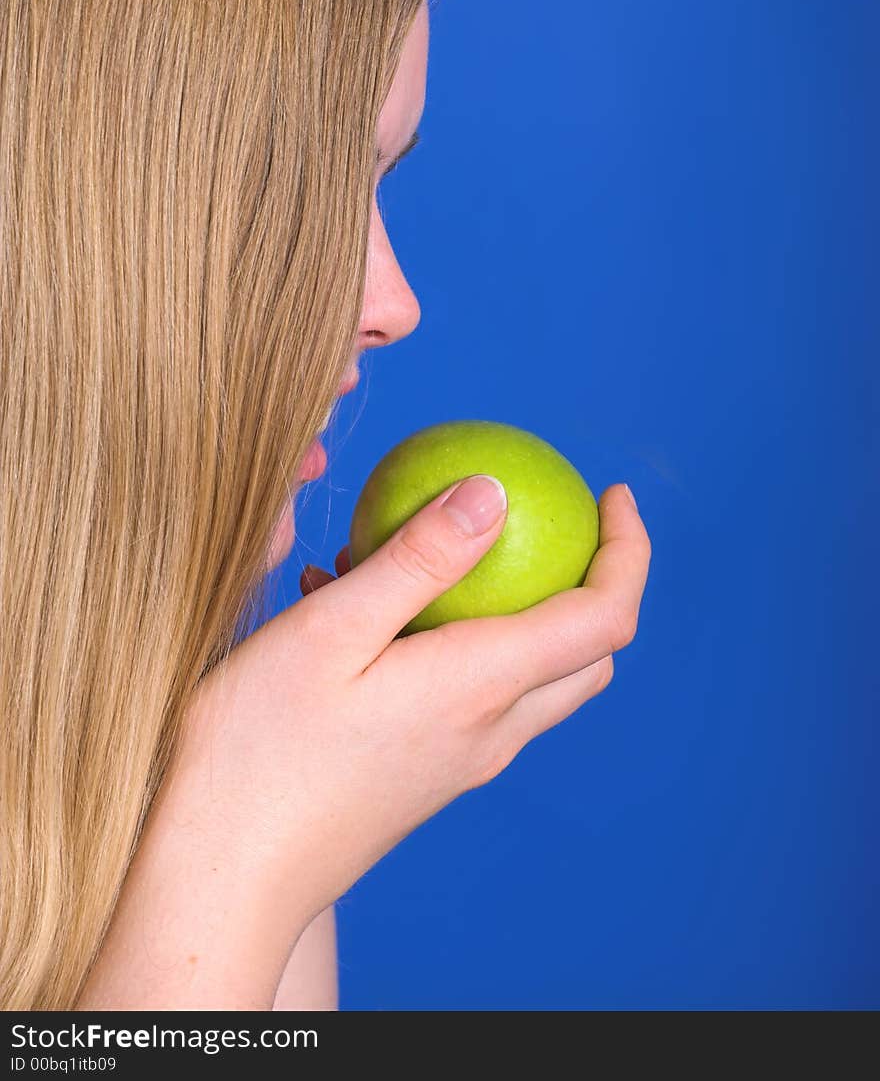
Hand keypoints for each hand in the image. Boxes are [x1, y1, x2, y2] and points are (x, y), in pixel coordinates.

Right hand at [172, 476, 650, 932]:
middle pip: (585, 654)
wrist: (223, 877)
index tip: (612, 493)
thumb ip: (419, 558)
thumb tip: (495, 492)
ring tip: (426, 551)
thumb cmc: (259, 749)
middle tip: (550, 519)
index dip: (628, 550)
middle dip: (595, 581)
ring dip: (519, 609)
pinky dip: (460, 641)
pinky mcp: (426, 777)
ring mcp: (460, 763)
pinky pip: (474, 697)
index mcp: (480, 688)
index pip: (604, 617)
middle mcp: (489, 732)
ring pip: (533, 678)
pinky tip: (368, 608)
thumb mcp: (331, 629)